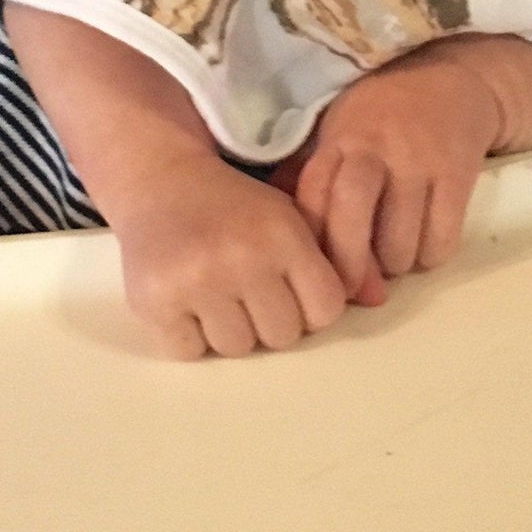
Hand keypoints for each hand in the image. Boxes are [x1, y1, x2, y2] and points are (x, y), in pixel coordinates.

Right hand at [106, 152, 348, 360]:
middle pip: (282, 336)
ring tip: (215, 291)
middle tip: (248, 289)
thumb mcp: (288, 216)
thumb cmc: (234, 205)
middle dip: (269, 319)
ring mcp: (195, 282)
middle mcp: (241, 257)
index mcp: (282, 233)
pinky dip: (189, 335)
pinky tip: (185, 297)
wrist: (161, 179)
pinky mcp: (154, 302)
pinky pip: (190, 352)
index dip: (310, 306)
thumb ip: (331, 257)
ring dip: (229, 329)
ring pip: (237, 348)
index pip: (325, 310)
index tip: (290, 288)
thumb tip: (377, 301)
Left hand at [292, 42, 505, 299]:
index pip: (313, 197)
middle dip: (350, 267)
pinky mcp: (458, 173)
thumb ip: (311, 176)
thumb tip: (287, 239)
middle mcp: (376, 147)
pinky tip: (424, 244)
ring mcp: (419, 160)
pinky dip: (430, 256)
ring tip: (394, 255)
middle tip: (356, 289)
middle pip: (350, 218)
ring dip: (395, 266)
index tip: (317, 271)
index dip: (312, 244)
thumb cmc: (382, 112)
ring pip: (399, 241)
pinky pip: (441, 239)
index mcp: (339, 138)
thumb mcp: (337, 128)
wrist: (451, 77)